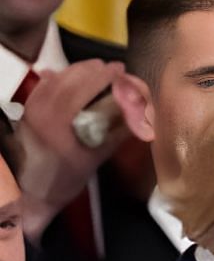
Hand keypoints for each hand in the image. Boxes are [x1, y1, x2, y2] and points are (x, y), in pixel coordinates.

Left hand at [14, 60, 130, 240]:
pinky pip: (43, 86)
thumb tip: (139, 119)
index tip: (121, 70)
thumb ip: (115, 136)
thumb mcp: (94, 160)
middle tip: (112, 69)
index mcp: (60, 119)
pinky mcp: (27, 110)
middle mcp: (43, 107)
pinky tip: (66, 77)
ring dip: (77, 71)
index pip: (85, 85)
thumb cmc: (63, 180)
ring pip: (55, 78)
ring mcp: (32, 107)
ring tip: (95, 71)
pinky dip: (59, 78)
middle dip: (92, 69)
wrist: (28, 192)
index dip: (105, 75)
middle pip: (70, 77)